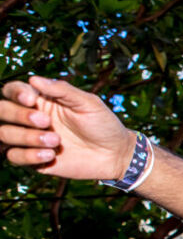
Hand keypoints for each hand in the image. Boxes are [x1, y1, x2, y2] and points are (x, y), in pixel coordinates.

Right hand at [0, 77, 133, 177]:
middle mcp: (30, 118)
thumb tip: (33, 79)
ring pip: (4, 134)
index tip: (31, 100)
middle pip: (2, 111)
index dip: (15, 93)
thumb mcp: (88, 103)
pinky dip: (28, 155)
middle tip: (45, 122)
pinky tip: (50, 155)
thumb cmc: (103, 124)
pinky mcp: (33, 159)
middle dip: (18, 115)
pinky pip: (13, 156)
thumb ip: (62, 90)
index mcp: (41, 100)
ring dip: (26, 137)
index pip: (12, 90)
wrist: (115, 154)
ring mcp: (30, 139)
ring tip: (56, 141)